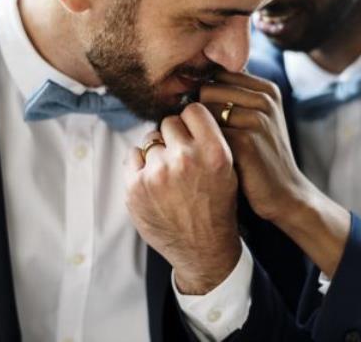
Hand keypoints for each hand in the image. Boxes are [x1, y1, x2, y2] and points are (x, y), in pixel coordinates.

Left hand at [125, 103, 240, 294]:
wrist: (203, 250)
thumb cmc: (217, 208)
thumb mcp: (228, 171)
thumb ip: (210, 140)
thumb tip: (187, 113)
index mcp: (213, 152)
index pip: (193, 110)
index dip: (191, 120)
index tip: (191, 131)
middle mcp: (185, 159)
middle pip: (169, 122)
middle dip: (173, 136)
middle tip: (179, 155)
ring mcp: (157, 173)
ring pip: (150, 139)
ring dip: (157, 152)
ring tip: (168, 173)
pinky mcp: (135, 187)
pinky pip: (132, 155)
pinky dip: (141, 165)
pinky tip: (154, 181)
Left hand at [200, 72, 349, 276]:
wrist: (285, 195)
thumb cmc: (259, 157)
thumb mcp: (255, 120)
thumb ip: (233, 96)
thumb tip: (193, 78)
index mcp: (267, 89)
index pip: (217, 77)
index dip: (206, 99)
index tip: (210, 122)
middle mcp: (264, 99)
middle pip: (207, 91)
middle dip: (200, 114)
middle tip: (206, 139)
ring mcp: (257, 119)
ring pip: (204, 112)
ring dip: (199, 131)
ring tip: (209, 150)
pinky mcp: (247, 142)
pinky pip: (206, 134)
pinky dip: (201, 148)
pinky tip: (210, 162)